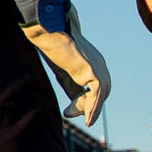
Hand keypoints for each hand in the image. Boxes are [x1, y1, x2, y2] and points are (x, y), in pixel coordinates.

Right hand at [22, 6, 109, 123]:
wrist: (49, 33)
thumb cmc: (54, 49)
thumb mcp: (65, 73)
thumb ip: (73, 88)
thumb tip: (76, 106)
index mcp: (94, 63)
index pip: (97, 87)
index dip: (86, 101)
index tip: (68, 110)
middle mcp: (100, 65)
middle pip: (101, 92)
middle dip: (87, 106)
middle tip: (67, 113)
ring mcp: (98, 67)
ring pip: (100, 95)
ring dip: (88, 108)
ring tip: (71, 115)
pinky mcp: (93, 71)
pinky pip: (96, 94)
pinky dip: (93, 108)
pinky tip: (88, 118)